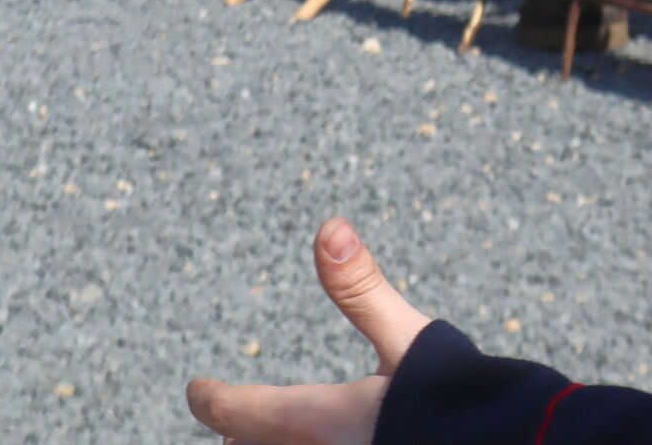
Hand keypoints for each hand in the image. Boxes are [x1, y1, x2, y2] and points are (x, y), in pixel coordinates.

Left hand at [186, 218, 428, 444]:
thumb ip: (364, 289)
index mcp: (317, 419)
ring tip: (273, 437)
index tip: (197, 390)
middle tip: (232, 426)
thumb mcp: (410, 339)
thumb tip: (330, 227)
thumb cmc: (453, 402)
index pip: (237, 413)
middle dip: (241, 435)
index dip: (211, 400)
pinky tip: (332, 438)